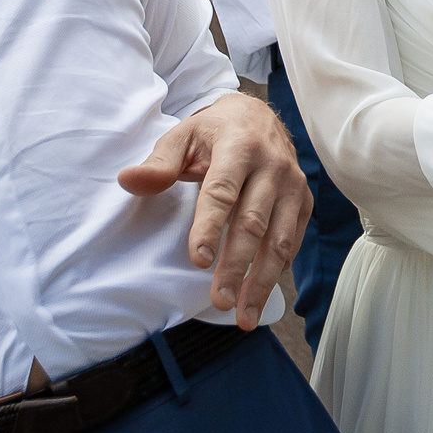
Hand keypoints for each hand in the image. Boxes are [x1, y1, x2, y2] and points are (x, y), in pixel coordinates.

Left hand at [119, 95, 309, 330]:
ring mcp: (293, 185)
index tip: (199, 260)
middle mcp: (273, 166)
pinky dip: (278, 270)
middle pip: (253, 222)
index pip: (223, 191)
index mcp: (239, 146)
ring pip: (280, 239)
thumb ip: (159, 162)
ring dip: (262, 280)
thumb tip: (128, 181)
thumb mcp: (182, 136)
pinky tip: (260, 293)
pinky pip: (293, 241)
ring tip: (244, 315)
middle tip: (219, 300)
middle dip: (236, 265)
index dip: (211, 226)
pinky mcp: (303, 201)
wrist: (259, 117)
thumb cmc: (214, 132)